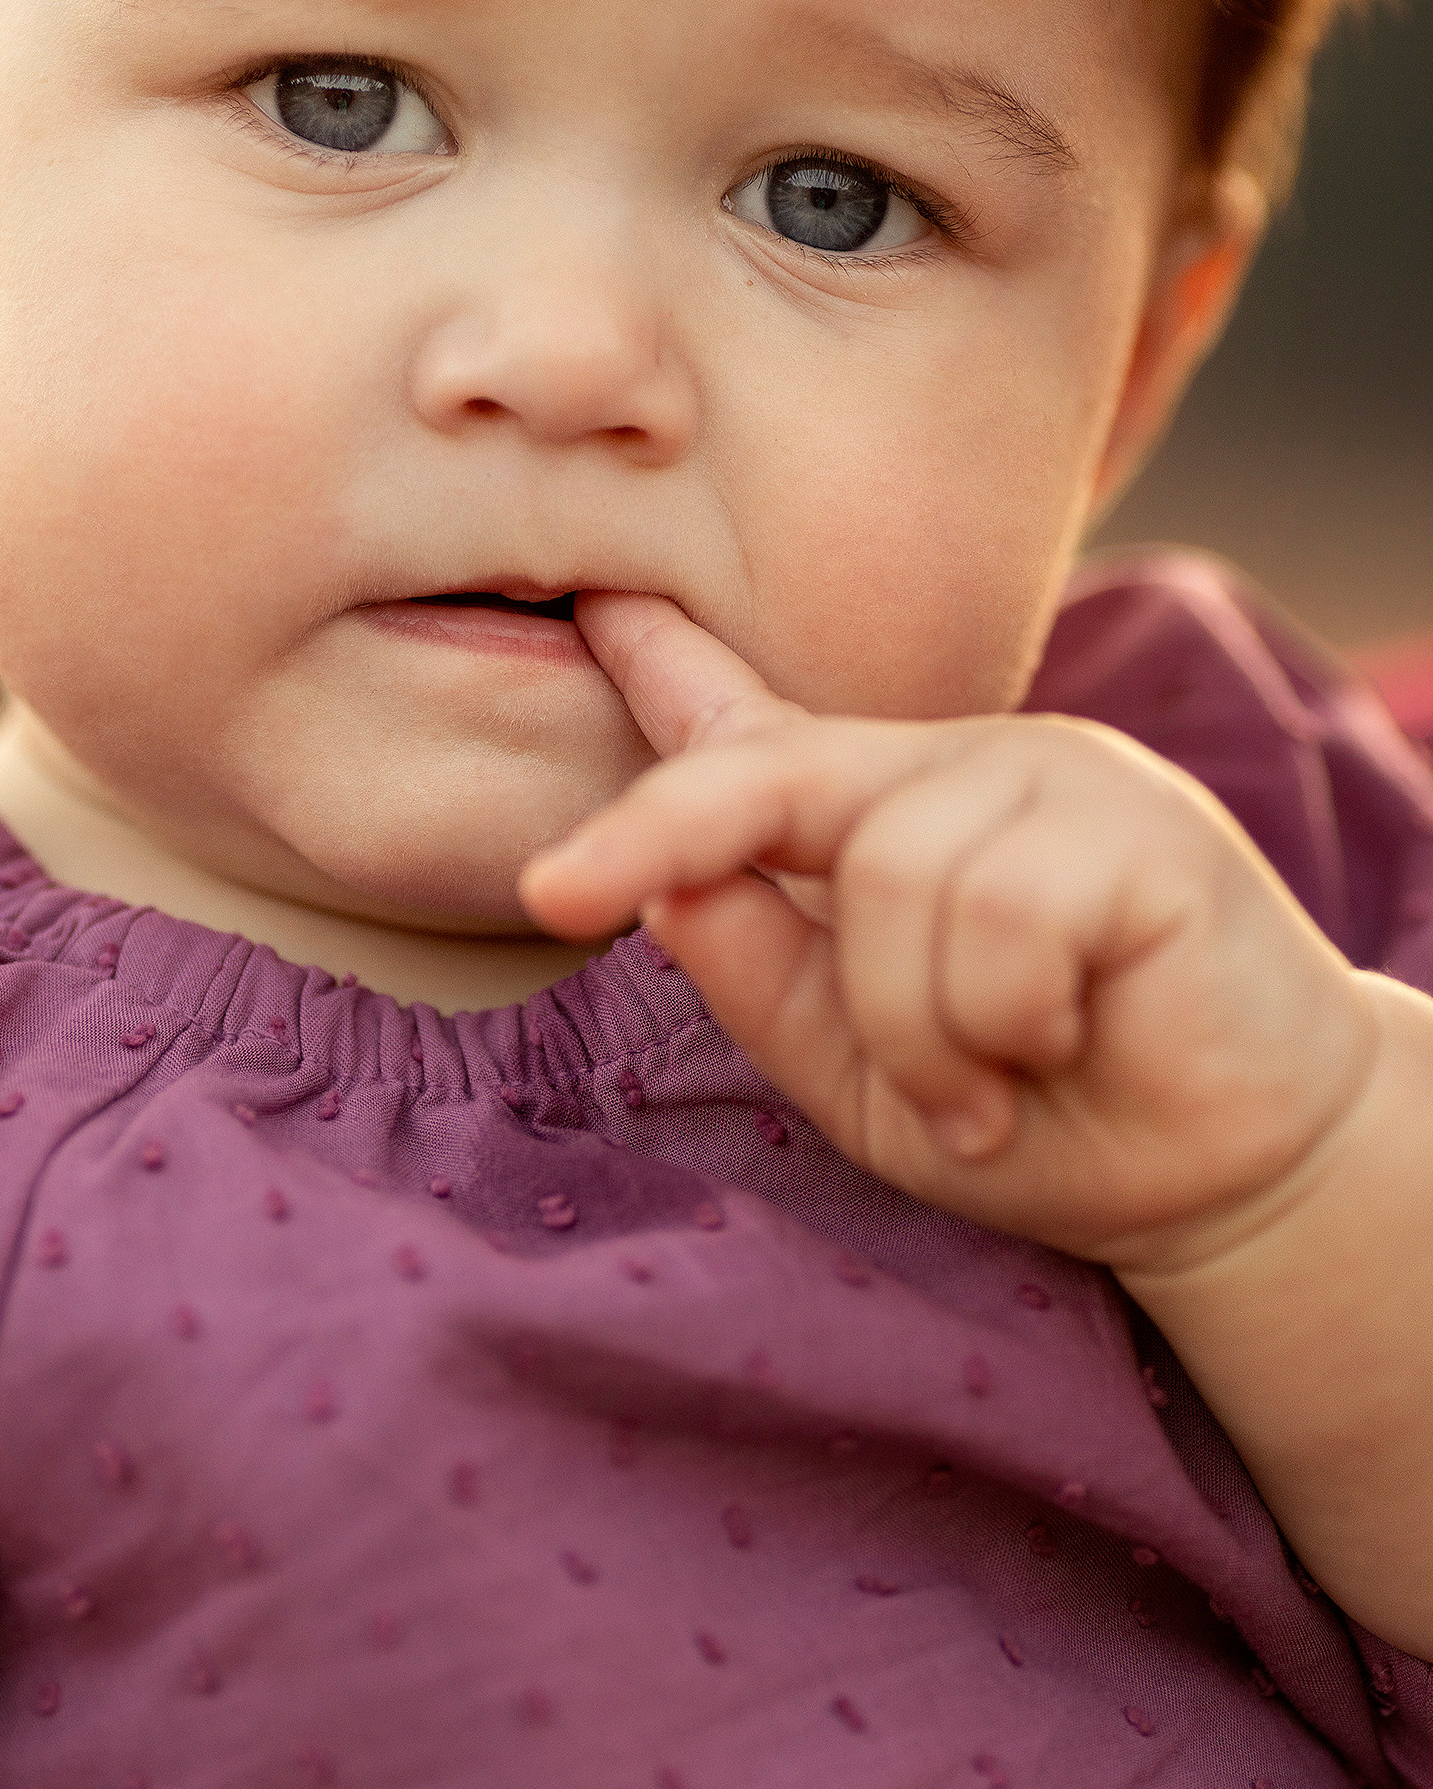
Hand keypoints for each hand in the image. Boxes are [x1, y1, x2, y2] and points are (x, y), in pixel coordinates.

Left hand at [520, 592, 1379, 1277]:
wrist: (1227, 1177)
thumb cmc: (1034, 1117)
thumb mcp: (851, 1069)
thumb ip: (761, 975)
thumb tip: (664, 885)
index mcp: (871, 821)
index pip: (749, 731)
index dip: (657, 666)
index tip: (581, 610)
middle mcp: (951, 771)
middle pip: (769, 774)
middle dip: (654, 829)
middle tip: (561, 895)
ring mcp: (1051, 780)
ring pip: (892, 875)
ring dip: (920, 1029)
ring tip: (983, 1088)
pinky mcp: (1141, 827)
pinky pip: (1002, 911)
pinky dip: (1003, 1021)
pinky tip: (1055, 1049)